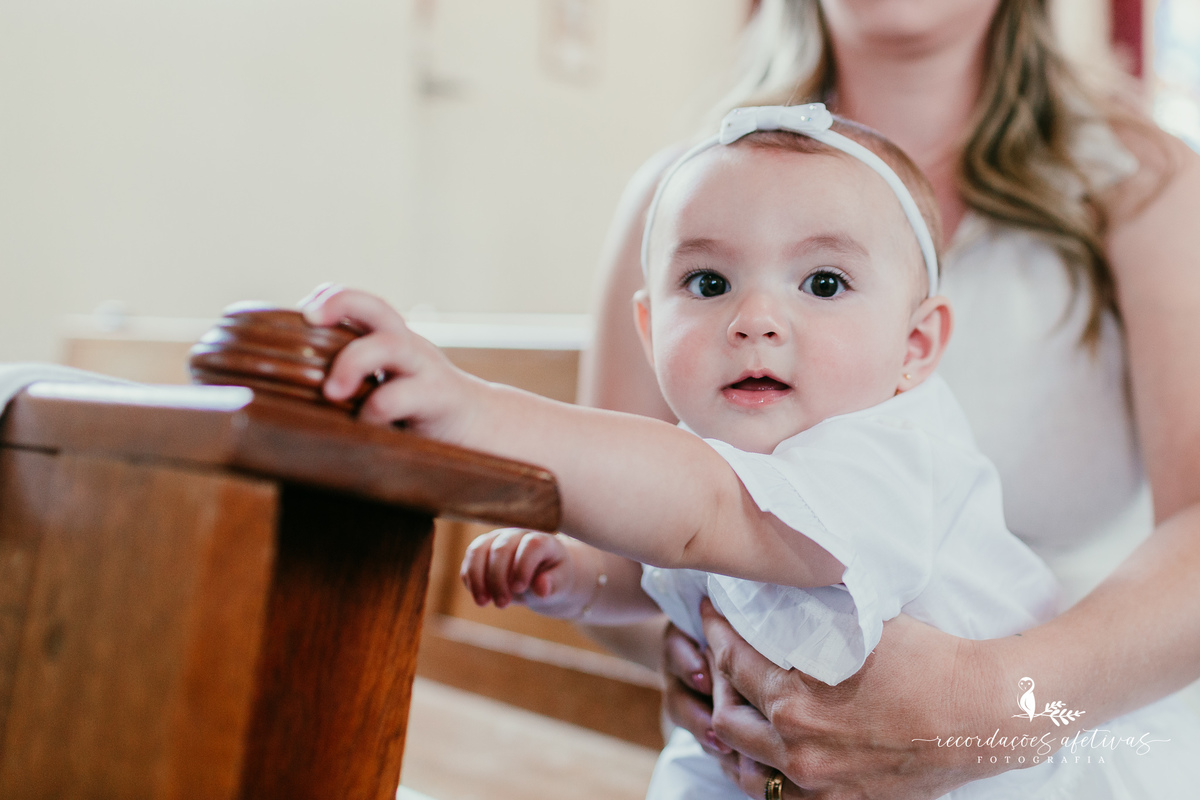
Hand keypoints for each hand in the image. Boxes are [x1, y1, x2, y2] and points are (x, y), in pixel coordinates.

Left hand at [299, 284, 482, 439]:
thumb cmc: (420, 414)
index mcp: (391, 341)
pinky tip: (363, 426)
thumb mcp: (386, 387)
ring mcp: (425, 369)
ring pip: (389, 344)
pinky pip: (403, 396)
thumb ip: (353, 383)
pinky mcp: (439, 397)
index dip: (331, 298)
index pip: (361, 304)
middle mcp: (408, 346)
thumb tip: (288, 395)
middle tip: (309, 319)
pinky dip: (375, 411)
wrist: (484, 429)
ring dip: (354, 361)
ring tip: (332, 392)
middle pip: (377, 307)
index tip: (302, 313)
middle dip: (340, 303)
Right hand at [460, 529, 590, 617]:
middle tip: (502, 604)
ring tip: (483, 602)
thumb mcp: (562, 583)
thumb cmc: (555, 578)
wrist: (544, 576)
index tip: (519, 588)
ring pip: (478, 550)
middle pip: (501, 549)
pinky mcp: (483, 550)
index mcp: (543, 541)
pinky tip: (480, 597)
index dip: (523, 566)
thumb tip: (542, 588)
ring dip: (477, 578)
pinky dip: (470, 579)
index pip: (531, 546)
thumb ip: (554, 584)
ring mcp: (498, 540)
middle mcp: (518, 536)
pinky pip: (470, 560)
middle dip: (498, 578)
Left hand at [701, 599, 997, 798]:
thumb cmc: (929, 660)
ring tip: (739, 705)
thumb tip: (778, 590)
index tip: (710, 613)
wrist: (985, 712)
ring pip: (746, 764)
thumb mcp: (859, 625)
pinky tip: (767, 750)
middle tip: (723, 657)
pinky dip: (765, 771)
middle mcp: (797, 746)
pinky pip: (780, 796)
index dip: (714, 631)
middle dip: (718, 682)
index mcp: (793, 698)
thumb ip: (810, 618)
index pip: (729, 661)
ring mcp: (818, 782)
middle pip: (726, 716)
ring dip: (737, 731)